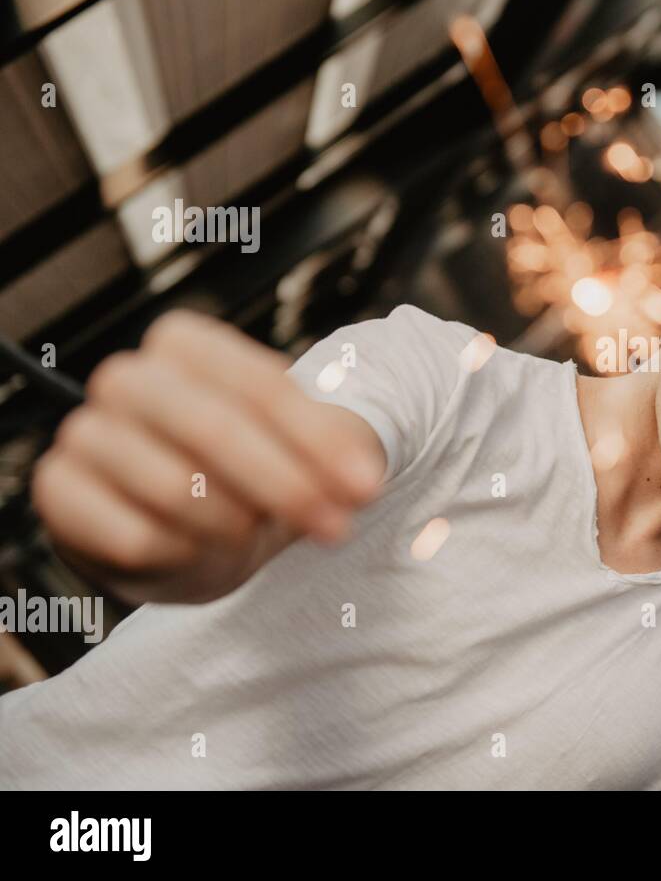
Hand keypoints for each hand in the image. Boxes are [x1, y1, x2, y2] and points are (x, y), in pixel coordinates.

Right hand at [30, 309, 385, 603]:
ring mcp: (85, 433)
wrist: (184, 533)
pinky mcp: (59, 492)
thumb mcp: (299, 448)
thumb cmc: (245, 475)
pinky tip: (194, 546)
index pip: (261, 386)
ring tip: (248, 530)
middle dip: (286, 485)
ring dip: (235, 525)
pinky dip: (184, 553)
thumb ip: (336, 450)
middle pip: (217, 428)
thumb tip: (365, 476)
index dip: (319, 441)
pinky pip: (138, 537)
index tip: (366, 489)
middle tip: (336, 527)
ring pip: (179, 489)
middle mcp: (128, 378)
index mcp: (185, 344)